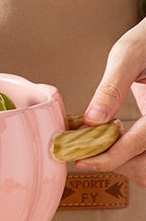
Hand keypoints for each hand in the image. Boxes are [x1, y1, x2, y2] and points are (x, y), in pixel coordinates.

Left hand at [76, 17, 145, 185]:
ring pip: (145, 166)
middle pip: (145, 164)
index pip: (140, 143)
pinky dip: (125, 156)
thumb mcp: (129, 54)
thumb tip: (91, 120)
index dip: (108, 157)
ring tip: (93, 144)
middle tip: (83, 152)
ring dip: (120, 162)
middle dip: (115, 162)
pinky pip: (143, 156)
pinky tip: (107, 141)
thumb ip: (111, 87)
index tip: (80, 160)